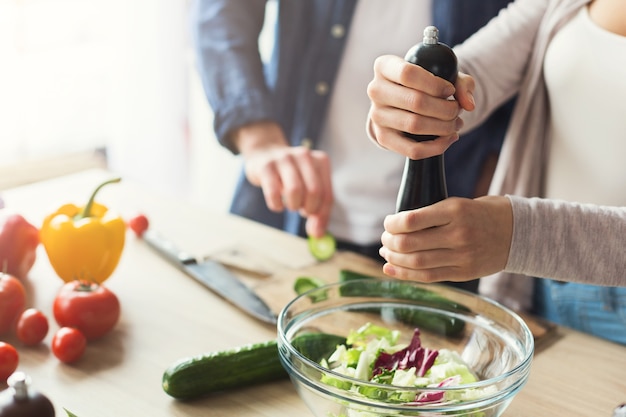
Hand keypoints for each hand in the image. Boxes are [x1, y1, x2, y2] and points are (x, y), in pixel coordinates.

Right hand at [232, 121, 332, 237]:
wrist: (265, 154)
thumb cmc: (291, 176)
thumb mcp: (309, 188)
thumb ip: (318, 211)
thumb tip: (318, 234)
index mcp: (321, 161)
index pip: (327, 194)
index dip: (322, 215)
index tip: (316, 230)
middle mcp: (304, 156)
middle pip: (314, 191)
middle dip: (309, 209)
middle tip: (302, 211)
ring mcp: (284, 158)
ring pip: (295, 190)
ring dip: (293, 205)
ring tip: (291, 205)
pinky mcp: (266, 166)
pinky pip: (274, 193)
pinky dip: (276, 205)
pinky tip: (278, 204)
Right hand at [366, 54, 475, 158]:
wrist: (403, 103)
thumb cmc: (424, 84)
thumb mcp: (443, 75)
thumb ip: (461, 83)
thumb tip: (468, 104)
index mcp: (385, 67)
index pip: (407, 73)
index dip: (434, 84)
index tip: (449, 90)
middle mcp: (375, 90)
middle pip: (414, 101)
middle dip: (444, 108)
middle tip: (457, 110)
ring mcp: (376, 116)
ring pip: (414, 125)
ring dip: (443, 127)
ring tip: (455, 123)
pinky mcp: (383, 138)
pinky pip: (412, 149)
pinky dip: (436, 147)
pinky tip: (448, 138)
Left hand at [379, 196, 511, 281]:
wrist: (517, 231)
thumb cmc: (480, 213)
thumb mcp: (458, 203)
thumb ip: (432, 214)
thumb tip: (397, 226)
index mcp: (455, 211)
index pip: (412, 220)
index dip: (392, 224)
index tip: (388, 223)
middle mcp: (458, 234)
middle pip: (410, 244)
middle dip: (390, 242)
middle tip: (385, 239)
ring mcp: (462, 256)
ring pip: (416, 263)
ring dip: (394, 259)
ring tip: (386, 253)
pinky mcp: (463, 273)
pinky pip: (428, 276)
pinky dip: (405, 274)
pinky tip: (391, 269)